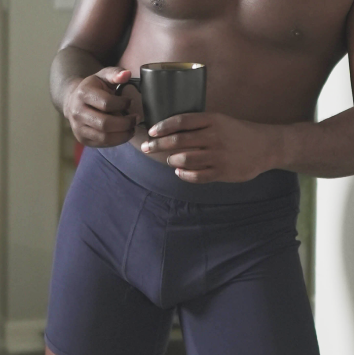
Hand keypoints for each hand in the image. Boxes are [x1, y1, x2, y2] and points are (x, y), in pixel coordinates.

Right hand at [63, 67, 140, 147]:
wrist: (73, 101)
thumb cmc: (93, 88)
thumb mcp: (103, 76)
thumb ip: (116, 74)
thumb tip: (127, 74)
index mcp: (82, 94)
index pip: (106, 103)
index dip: (122, 104)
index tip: (129, 102)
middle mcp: (77, 112)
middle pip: (105, 124)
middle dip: (125, 123)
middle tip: (135, 119)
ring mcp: (78, 128)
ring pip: (104, 137)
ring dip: (123, 134)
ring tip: (132, 128)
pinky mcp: (82, 139)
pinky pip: (103, 144)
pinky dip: (117, 140)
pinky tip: (123, 133)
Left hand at [140, 112, 282, 183]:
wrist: (266, 146)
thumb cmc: (237, 133)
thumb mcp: (220, 121)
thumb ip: (198, 124)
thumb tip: (168, 130)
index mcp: (213, 120)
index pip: (182, 121)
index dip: (163, 126)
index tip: (151, 131)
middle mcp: (215, 136)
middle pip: (178, 141)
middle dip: (157, 145)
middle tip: (146, 147)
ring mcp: (218, 155)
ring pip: (184, 159)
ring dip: (171, 160)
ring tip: (170, 159)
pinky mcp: (222, 172)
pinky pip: (195, 175)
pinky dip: (183, 174)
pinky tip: (180, 171)